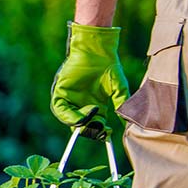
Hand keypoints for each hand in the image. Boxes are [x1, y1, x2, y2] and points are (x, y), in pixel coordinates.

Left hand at [50, 22, 130, 140]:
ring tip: (91, 120)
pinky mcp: (61, 93)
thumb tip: (128, 122)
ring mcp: (71, 99)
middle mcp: (82, 105)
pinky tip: (80, 116)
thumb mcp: (119, 89)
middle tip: (100, 130)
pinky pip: (60, 109)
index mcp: (96, 106)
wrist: (98, 52)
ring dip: (80, 124)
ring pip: (69, 120)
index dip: (101, 132)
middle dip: (90, 131)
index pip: (96, 125)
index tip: (108, 135)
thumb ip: (122, 104)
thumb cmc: (110, 67)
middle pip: (82, 125)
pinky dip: (68, 116)